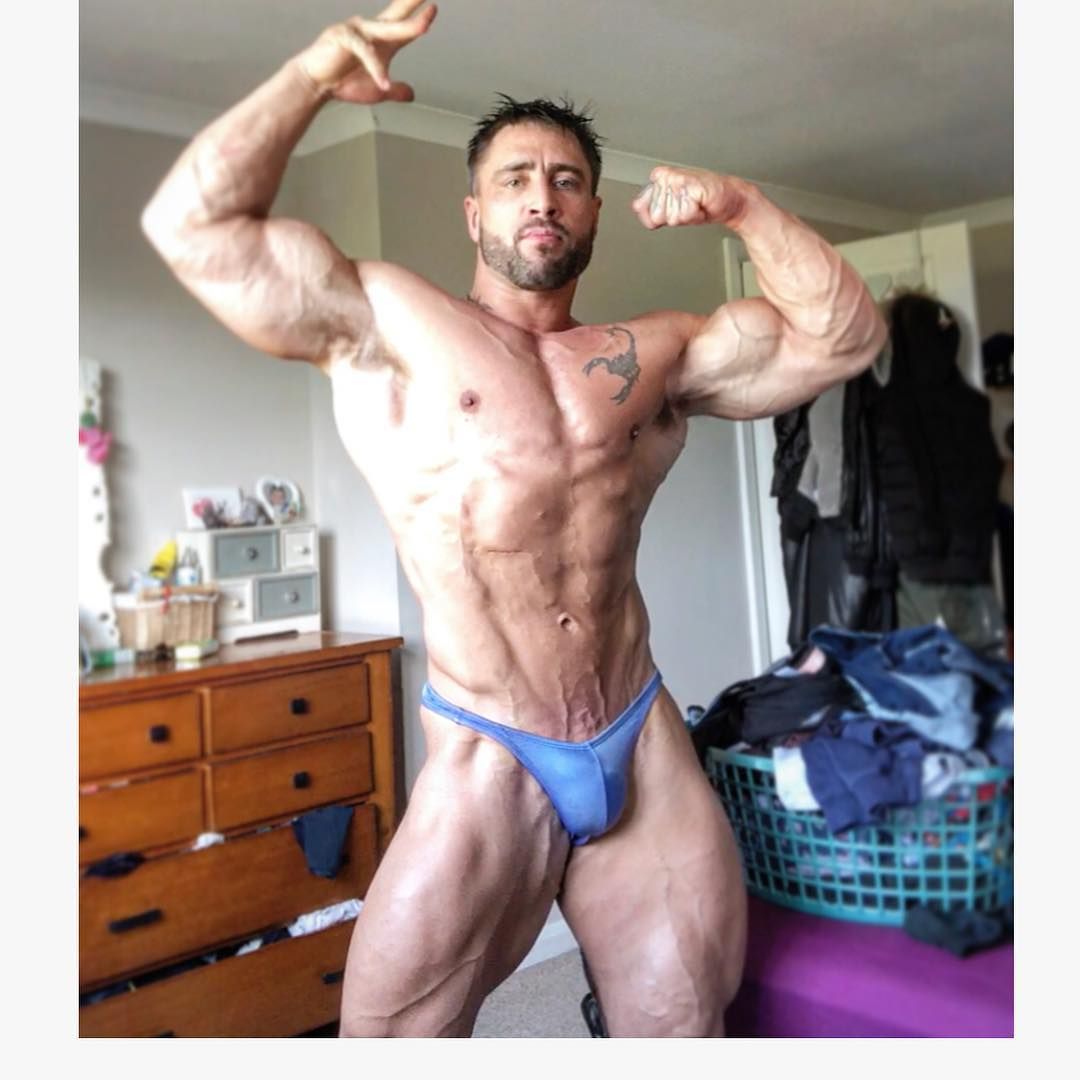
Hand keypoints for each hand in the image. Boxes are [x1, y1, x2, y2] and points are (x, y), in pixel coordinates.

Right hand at [296, 0, 436, 103]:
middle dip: (413, 0)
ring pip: (388, 28)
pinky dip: (376, 68)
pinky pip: (366, 51)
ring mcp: (357, 30)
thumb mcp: (377, 92)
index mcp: (381, 40)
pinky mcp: (343, 37)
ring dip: (408, 26)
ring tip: (426, 25)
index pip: (405, 24)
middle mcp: (371, 29)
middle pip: (398, 12)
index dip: (420, 17)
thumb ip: (395, 91)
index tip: (434, 8)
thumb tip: (412, 94)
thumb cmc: (343, 82)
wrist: (316, 85)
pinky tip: (383, 83)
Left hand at [631, 167, 747, 229]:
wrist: (728, 200)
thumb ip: (648, 210)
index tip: (674, 207)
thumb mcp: (670, 211)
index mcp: (658, 178)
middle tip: (687, 206)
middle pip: (658, 216)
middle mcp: (666, 176)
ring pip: (672, 217)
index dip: (660, 216)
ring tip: (695, 204)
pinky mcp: (691, 185)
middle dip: (675, 217)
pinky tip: (701, 203)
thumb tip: (636, 207)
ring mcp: (678, 179)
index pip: (642, 210)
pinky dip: (695, 215)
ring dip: (687, 216)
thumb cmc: (701, 203)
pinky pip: (685, 214)